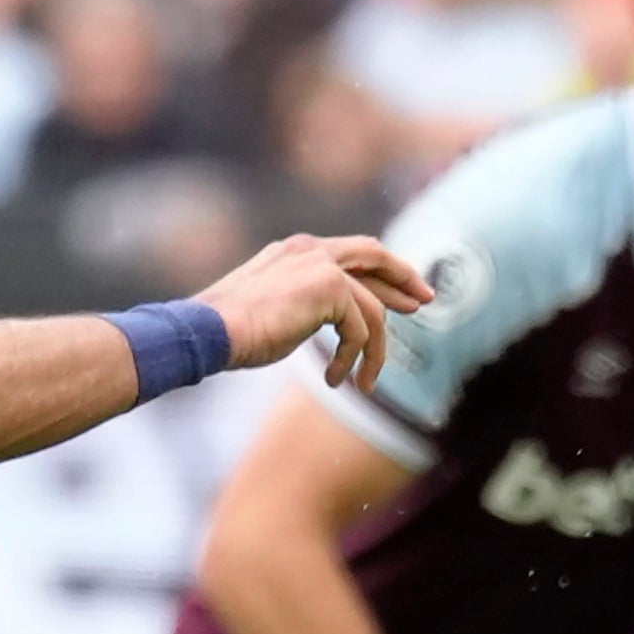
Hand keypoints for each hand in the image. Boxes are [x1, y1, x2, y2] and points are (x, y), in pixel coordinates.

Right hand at [192, 232, 432, 393]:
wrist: (208, 331)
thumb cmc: (229, 332)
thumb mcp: (275, 311)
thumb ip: (307, 307)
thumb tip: (335, 325)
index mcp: (296, 250)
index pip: (352, 254)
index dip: (381, 273)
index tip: (404, 292)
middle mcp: (311, 249)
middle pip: (375, 255)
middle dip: (404, 278)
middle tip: (425, 301)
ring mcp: (321, 265)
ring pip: (371, 308)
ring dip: (374, 350)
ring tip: (364, 383)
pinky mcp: (329, 288)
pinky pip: (360, 329)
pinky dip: (354, 359)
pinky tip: (336, 379)